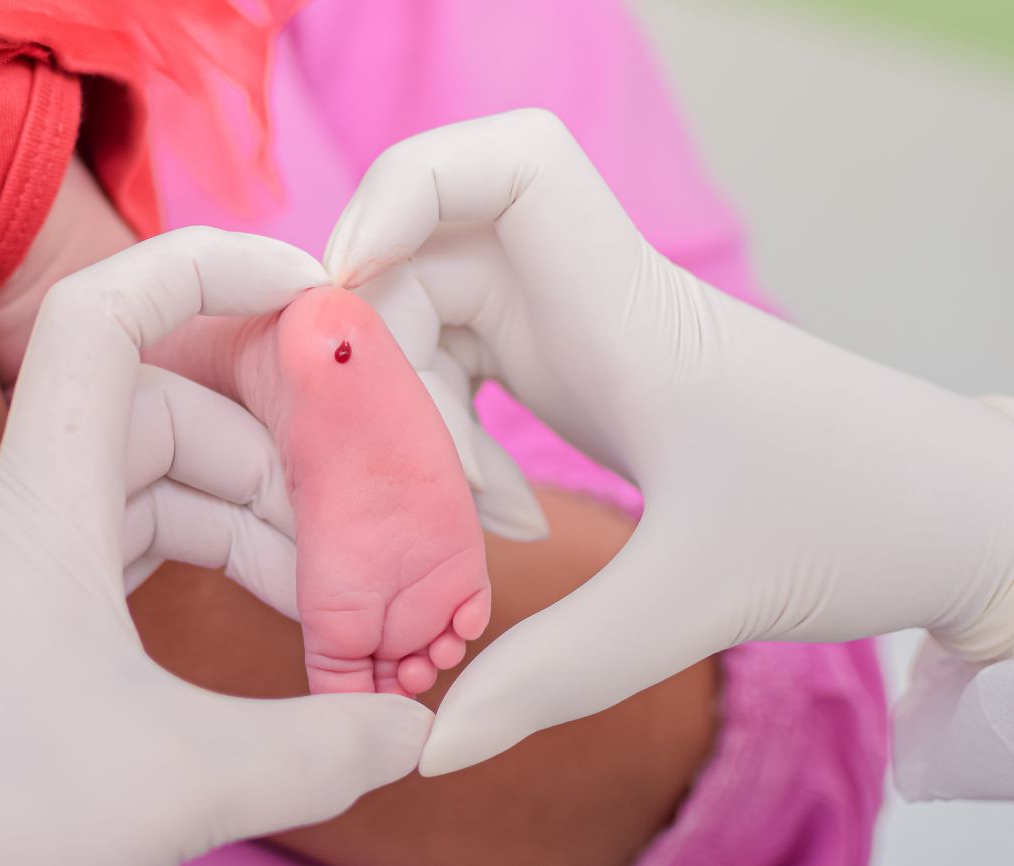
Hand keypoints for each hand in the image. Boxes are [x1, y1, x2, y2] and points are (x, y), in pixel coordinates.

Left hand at [0, 228, 430, 865]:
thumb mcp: (179, 784)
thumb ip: (321, 749)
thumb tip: (415, 730)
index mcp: (36, 509)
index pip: (103, 320)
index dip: (208, 269)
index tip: (310, 291)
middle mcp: (18, 515)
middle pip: (162, 411)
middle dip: (268, 458)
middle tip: (351, 530)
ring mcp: (16, 566)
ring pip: (153, 484)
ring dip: (246, 521)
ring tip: (321, 597)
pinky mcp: (23, 618)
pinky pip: (131, 543)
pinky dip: (206, 562)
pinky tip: (258, 613)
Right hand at [324, 109, 1013, 774]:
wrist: (944, 518)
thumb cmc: (851, 518)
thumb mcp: (694, 601)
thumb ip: (553, 670)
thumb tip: (426, 748)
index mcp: (625, 308)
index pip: (511, 162)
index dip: (408, 187)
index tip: (351, 282)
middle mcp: (590, 297)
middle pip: (428, 259)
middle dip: (381, 357)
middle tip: (384, 462)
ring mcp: (581, 332)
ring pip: (433, 321)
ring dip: (414, 413)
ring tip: (465, 518)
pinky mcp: (578, 372)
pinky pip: (464, 374)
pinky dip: (449, 439)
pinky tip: (492, 515)